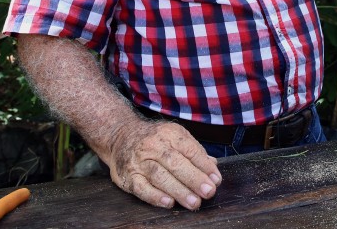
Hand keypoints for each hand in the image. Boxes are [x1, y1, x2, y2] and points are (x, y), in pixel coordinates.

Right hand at [107, 119, 221, 210]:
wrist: (120, 135)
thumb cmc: (155, 139)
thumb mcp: (175, 136)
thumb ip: (194, 151)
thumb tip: (213, 167)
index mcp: (169, 133)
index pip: (190, 149)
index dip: (204, 166)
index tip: (216, 179)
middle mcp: (153, 145)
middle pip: (175, 163)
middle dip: (194, 179)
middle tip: (208, 192)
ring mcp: (139, 161)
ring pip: (160, 176)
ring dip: (179, 190)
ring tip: (194, 202)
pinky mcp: (128, 176)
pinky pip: (141, 188)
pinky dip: (155, 196)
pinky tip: (169, 203)